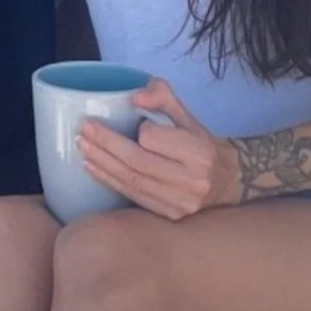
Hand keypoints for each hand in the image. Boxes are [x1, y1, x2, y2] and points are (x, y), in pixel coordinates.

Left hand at [78, 79, 239, 220]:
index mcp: (199, 151)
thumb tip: (135, 95)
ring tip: (82, 146)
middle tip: (84, 130)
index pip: (153, 139)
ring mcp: (180, 202)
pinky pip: (133, 196)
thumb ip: (163, 96)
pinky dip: (109, 180)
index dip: (139, 130)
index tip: (136, 123)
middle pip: (136, 162)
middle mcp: (191, 180)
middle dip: (105, 145)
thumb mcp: (187, 116)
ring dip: (101, 163)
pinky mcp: (169, 215)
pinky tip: (92, 168)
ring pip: (130, 181)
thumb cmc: (201, 144)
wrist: (228, 180)